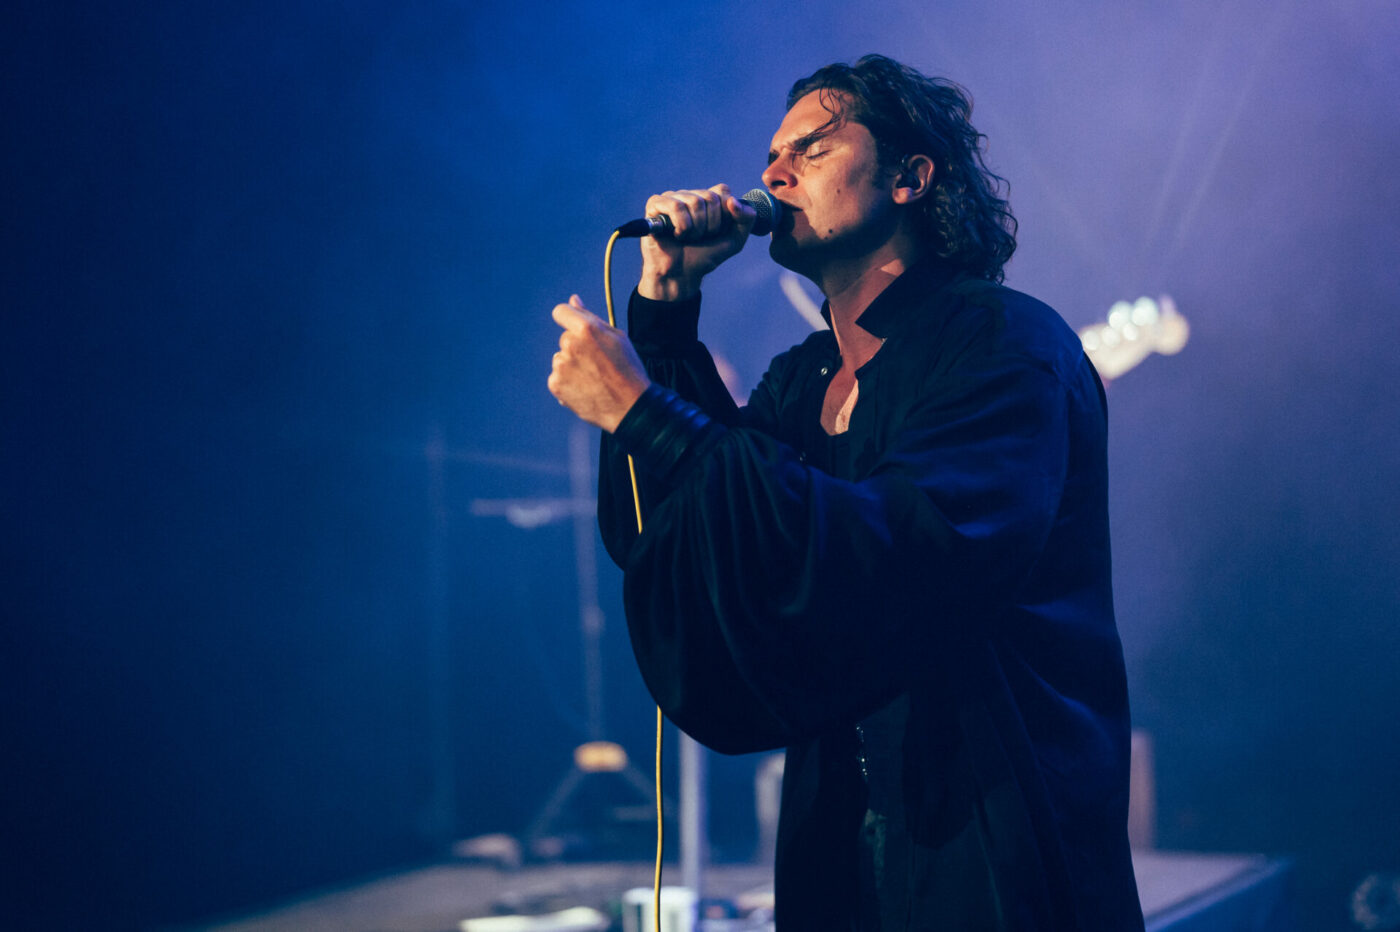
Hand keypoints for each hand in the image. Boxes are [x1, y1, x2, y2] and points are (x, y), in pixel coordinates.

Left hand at [548, 295, 649, 432]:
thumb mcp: (616, 337)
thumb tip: (573, 300)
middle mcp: (569, 345)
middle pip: (565, 339)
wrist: (630, 406)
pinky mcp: (555, 384)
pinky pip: (557, 377)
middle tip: (598, 363)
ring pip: (560, 359)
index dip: (569, 318)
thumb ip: (590, 317)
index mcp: (585, 329)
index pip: (561, 312)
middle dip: (577, 347)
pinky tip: (586, 389)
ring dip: (571, 365)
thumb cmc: (627, 369)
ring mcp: (560, 366)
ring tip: (593, 378)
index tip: (576, 328)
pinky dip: (567, 383)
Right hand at [639, 183, 756, 300]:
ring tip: (687, 238)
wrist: (681, 275)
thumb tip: (732, 201)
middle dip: (710, 226)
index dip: (724, 214)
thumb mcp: (734, 240)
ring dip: (695, 229)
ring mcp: (673, 198)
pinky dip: (681, 226)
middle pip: (710, 198)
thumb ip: (746, 220)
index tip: (717, 232)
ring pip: (694, 202)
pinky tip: (675, 234)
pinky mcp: (655, 204)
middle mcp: (691, 195)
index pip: (723, 191)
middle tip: (700, 238)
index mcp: (708, 199)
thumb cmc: (704, 257)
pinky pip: (675, 206)